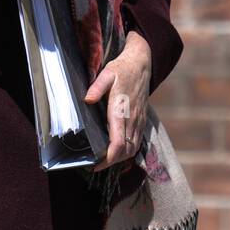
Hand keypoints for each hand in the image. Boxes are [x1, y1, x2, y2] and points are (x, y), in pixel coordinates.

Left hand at [83, 31, 150, 171]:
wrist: (142, 64)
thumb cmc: (122, 69)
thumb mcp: (107, 73)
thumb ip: (97, 86)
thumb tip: (87, 99)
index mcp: (122, 110)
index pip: (118, 143)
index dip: (108, 158)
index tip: (95, 165)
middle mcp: (132, 119)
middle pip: (125, 151)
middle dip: (112, 162)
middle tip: (97, 165)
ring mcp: (139, 120)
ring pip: (133, 148)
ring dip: (120, 158)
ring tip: (105, 160)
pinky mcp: (142, 120)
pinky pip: (137, 141)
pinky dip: (128, 150)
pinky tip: (118, 150)